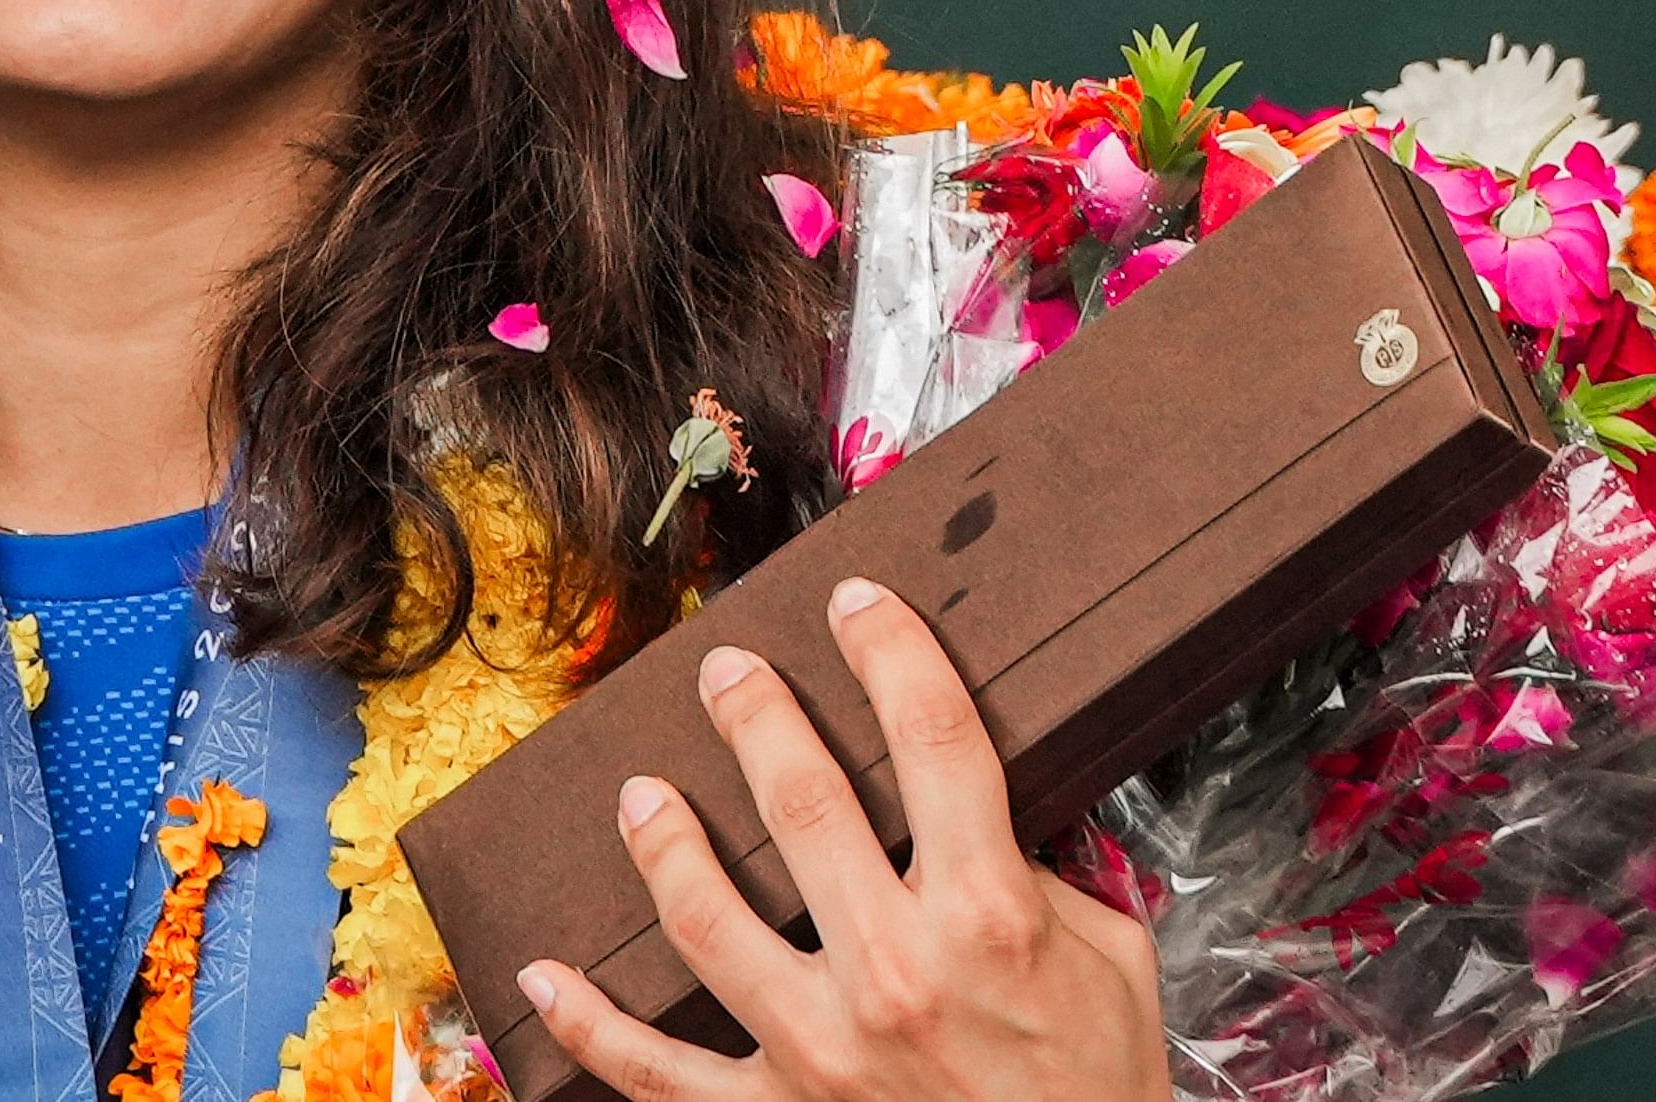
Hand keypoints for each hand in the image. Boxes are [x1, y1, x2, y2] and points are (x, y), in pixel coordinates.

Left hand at [516, 577, 1167, 1101]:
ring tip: (638, 793)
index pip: (934, 741)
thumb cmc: (1098, 1091)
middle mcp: (898, 972)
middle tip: (725, 671)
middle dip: (756, 717)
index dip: (892, 652)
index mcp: (990, 917)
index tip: (856, 602)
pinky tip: (542, 979)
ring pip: (708, 919)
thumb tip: (992, 804)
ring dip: (663, 845)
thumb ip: (1048, 877)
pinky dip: (589, 1026)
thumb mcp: (1113, 965)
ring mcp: (823, 1050)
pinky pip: (658, 1070)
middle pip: (804, 803)